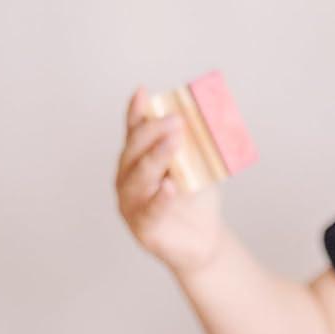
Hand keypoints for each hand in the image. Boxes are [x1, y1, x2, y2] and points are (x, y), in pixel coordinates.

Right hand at [115, 87, 225, 274]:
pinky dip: (160, 198)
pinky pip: (149, 210)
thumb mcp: (197, 167)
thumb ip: (194, 145)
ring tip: (173, 143)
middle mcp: (127, 179)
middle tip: (175, 120)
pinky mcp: (142, 228)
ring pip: (138, 178)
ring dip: (156, 158)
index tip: (143, 93)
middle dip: (152, 133)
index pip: (133, 132)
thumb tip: (207, 115)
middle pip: (133, 151)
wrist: (204, 240)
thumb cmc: (196, 201)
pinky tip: (169, 186)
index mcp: (136, 160)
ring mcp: (131, 204)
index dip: (136, 113)